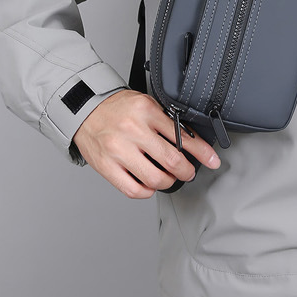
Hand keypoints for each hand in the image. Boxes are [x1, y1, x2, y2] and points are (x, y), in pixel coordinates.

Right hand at [72, 89, 221, 197]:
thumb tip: (190, 140)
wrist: (85, 110)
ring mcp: (118, 150)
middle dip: (187, 171)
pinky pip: (133, 189)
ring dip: (169, 182)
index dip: (202, 152)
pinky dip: (147, 191)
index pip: (182, 135)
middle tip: (189, 172)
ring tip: (169, 177)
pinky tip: (150, 184)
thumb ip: (165, 120)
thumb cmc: (117, 108)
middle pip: (172, 161)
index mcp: (146, 111)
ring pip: (155, 178)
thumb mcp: (146, 104)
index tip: (212, 160)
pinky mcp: (106, 167)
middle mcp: (133, 130)